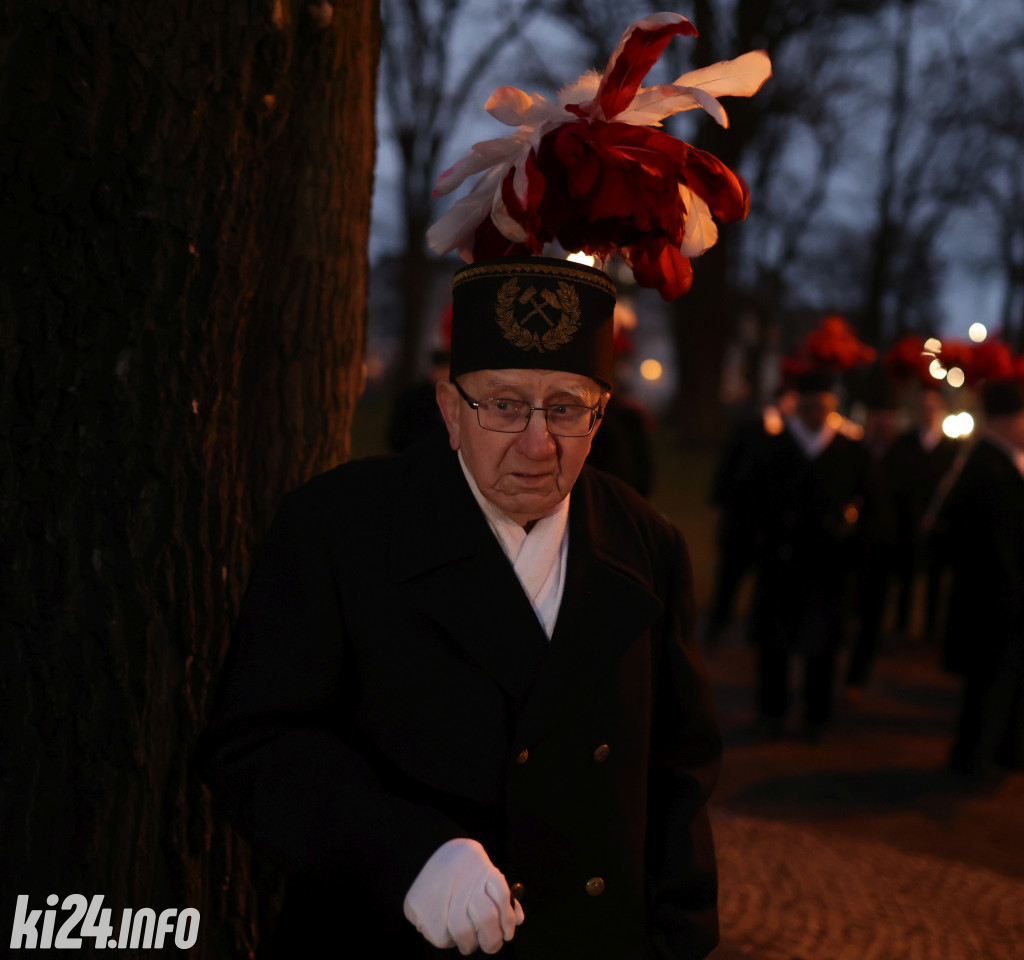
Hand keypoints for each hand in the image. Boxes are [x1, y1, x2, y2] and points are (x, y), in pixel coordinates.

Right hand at [403, 838, 523, 954]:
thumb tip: (518, 920)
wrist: (429, 849)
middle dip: (492, 939)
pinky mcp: (420, 906)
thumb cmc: (463, 869)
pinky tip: (449, 933)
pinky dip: (449, 941)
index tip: (508, 935)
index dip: (508, 919)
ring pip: (463, 931)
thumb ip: (501, 897)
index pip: (502, 896)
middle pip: (485, 917)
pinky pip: (442, 936)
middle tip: (492, 946)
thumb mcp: (485, 873)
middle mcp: (463, 879)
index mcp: (482, 868)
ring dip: (470, 944)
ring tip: (469, 943)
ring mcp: (441, 892)